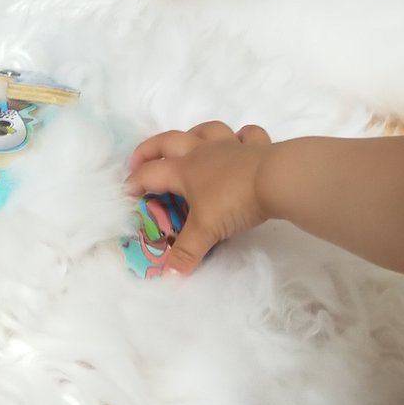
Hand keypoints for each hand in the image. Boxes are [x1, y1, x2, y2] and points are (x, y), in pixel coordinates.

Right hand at [126, 121, 273, 273]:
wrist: (278, 179)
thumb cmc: (234, 200)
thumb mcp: (206, 230)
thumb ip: (187, 252)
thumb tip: (171, 273)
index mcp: (184, 170)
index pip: (150, 174)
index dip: (134, 184)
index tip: (126, 195)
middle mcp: (203, 152)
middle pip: (169, 141)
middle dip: (150, 149)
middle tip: (139, 159)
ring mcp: (230, 145)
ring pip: (205, 131)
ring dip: (192, 135)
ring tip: (188, 144)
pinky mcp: (257, 146)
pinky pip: (246, 135)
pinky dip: (240, 137)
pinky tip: (239, 143)